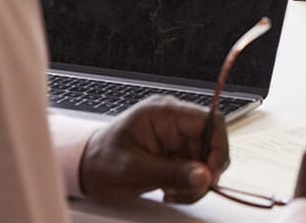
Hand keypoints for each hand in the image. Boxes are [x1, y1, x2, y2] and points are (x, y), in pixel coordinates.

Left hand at [78, 95, 229, 203]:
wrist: (87, 168)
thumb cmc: (102, 161)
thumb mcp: (135, 170)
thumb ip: (171, 173)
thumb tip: (204, 176)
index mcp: (163, 113)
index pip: (209, 121)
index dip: (218, 147)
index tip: (210, 174)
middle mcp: (174, 121)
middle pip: (212, 143)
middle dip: (204, 171)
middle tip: (189, 191)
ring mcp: (176, 137)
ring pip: (207, 159)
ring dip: (197, 182)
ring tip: (174, 192)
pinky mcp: (176, 153)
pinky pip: (197, 168)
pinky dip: (190, 184)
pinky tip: (172, 190)